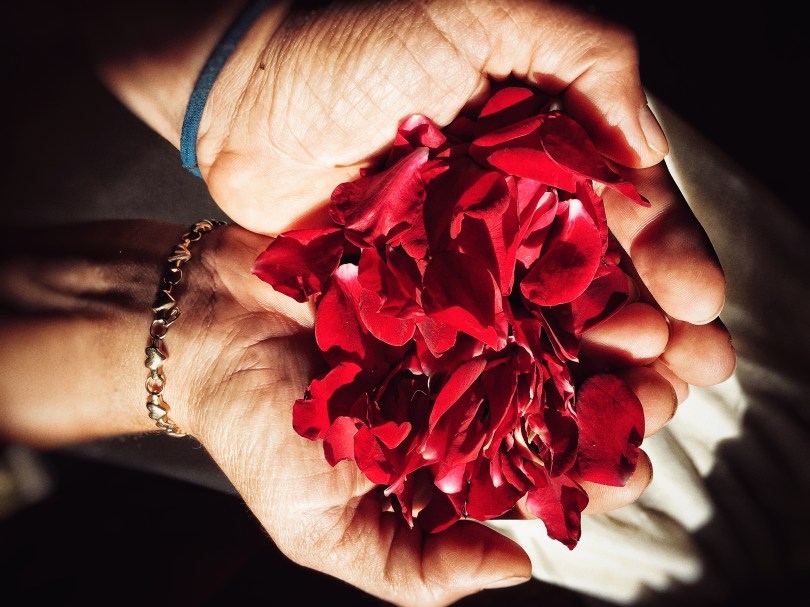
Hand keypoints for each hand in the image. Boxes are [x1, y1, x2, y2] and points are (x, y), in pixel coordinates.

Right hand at [164, 223, 720, 604]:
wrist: (205, 329)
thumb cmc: (258, 434)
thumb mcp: (326, 531)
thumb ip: (415, 569)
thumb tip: (516, 572)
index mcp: (451, 452)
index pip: (541, 471)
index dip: (591, 471)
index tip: (631, 464)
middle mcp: (467, 382)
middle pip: (560, 392)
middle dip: (614, 394)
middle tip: (659, 390)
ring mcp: (459, 317)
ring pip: (551, 324)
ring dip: (600, 329)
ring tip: (644, 331)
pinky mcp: (441, 257)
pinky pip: (507, 261)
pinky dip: (550, 266)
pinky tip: (590, 267)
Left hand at [193, 0, 733, 390]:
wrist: (244, 93)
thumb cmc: (352, 39)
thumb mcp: (482, 11)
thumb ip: (583, 57)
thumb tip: (650, 147)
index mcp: (542, 146)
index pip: (626, 205)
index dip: (670, 254)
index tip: (700, 306)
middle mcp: (512, 208)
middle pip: (595, 276)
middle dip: (648, 326)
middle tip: (688, 376)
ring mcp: (462, 258)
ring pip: (542, 321)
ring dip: (590, 366)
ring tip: (633, 407)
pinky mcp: (412, 296)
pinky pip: (471, 343)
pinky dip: (508, 378)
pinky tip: (542, 412)